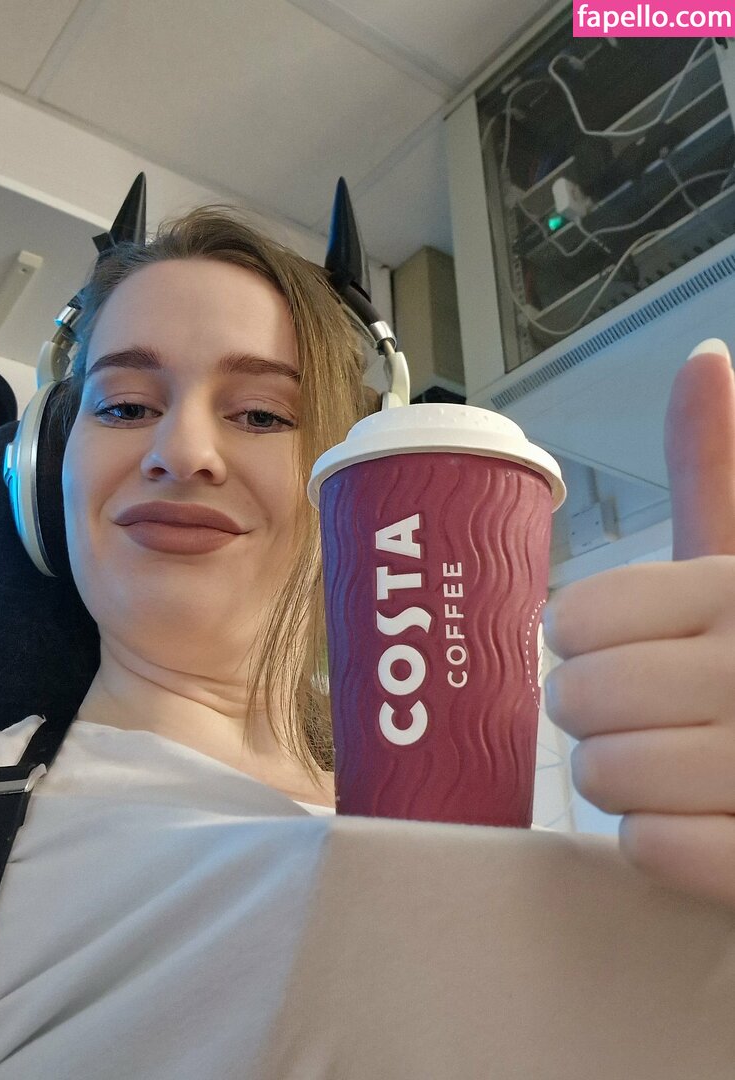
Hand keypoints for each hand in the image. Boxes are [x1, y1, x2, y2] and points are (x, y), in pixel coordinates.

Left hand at [543, 339, 734, 907]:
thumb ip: (719, 472)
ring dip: (622, 783)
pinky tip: (697, 826)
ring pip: (607, 775)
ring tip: (672, 773)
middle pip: (580, 697)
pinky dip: (658, 846)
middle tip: (642, 720)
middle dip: (591, 717)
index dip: (574, 645)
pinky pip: (653, 848)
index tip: (602, 652)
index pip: (580, 616)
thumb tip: (704, 358)